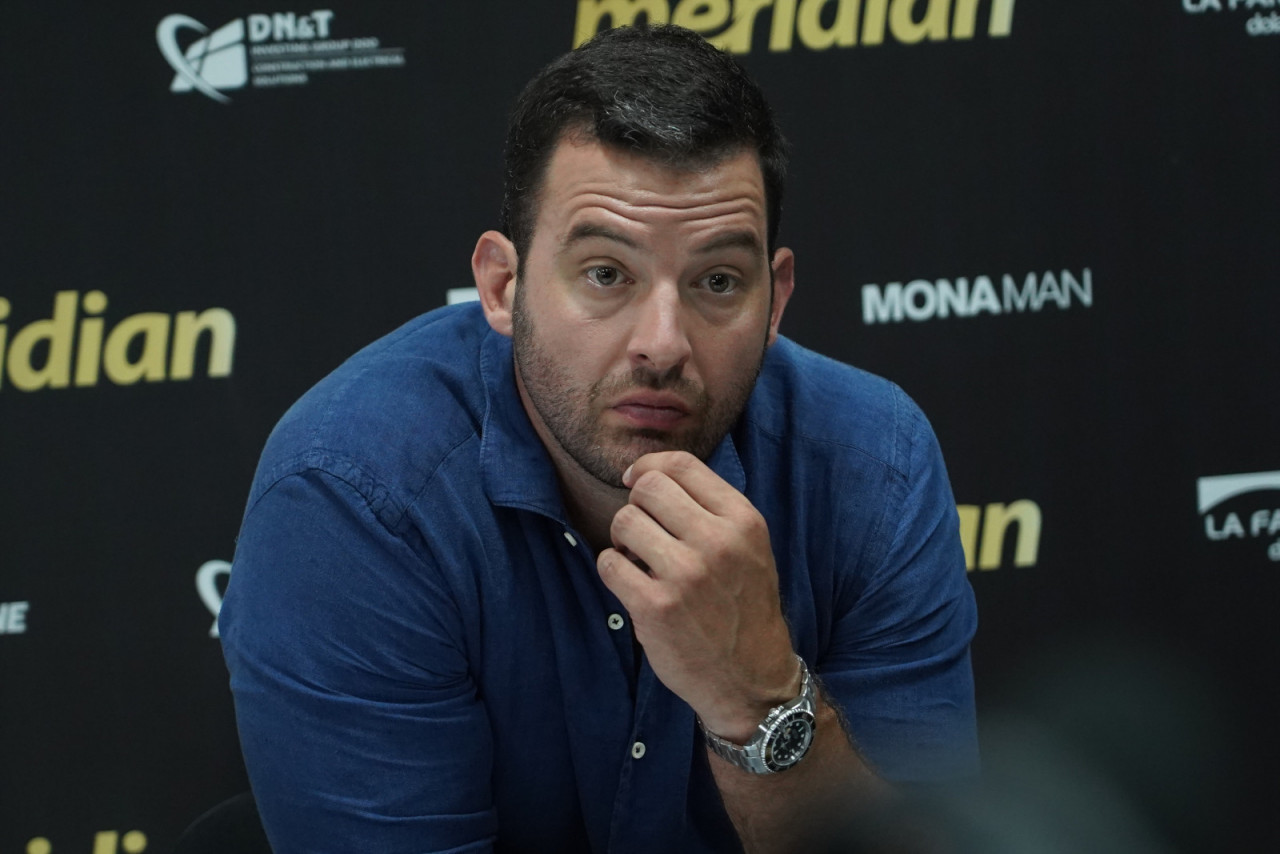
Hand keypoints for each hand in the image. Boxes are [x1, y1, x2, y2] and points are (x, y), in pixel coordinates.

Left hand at [597, 451, 799, 741]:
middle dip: (636, 505)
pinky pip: (609, 563)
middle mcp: (718, 542)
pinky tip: (632, 585)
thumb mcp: (749, 547)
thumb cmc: (743, 607)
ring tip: (639, 561)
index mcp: (743, 521)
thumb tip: (646, 473)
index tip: (636, 481)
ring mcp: (686, 575)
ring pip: (624, 521)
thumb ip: (710, 509)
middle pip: (648, 488)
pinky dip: (613, 571)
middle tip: (643, 532)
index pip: (682, 464)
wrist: (751, 679)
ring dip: (622, 539)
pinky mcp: (656, 608)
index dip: (648, 466)